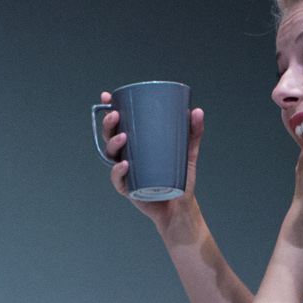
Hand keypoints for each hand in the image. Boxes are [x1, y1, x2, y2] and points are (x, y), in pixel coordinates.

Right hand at [99, 96, 204, 223]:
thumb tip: (196, 111)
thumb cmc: (180, 178)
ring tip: (123, 137)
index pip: (118, 125)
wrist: (180, 206)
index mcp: (136, 145)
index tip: (106, 96)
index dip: (108, 110)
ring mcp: (126, 173)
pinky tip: (125, 164)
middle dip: (108, 124)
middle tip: (116, 115)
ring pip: (111, 156)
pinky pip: (118, 179)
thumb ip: (192, 132)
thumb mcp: (188, 152)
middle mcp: (127, 157)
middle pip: (110, 138)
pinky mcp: (128, 189)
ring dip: (113, 144)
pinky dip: (118, 171)